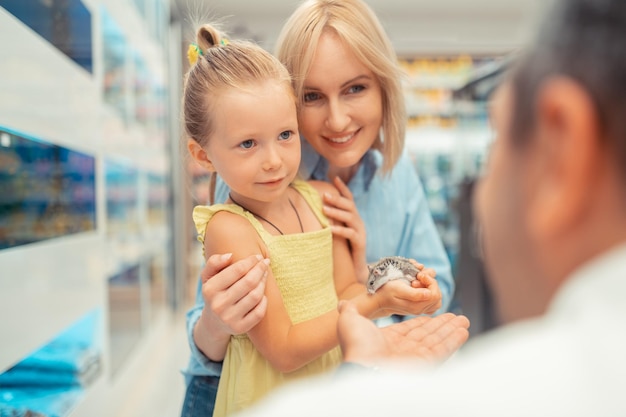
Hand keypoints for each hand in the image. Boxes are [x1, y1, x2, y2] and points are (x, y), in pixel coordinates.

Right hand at [200, 253, 268, 334]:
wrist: (213, 322)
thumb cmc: (215, 292)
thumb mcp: (208, 276)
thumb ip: (214, 262)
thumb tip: (230, 255)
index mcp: (210, 289)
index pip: (237, 270)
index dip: (251, 261)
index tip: (258, 257)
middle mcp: (218, 305)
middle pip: (249, 282)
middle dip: (260, 269)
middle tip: (265, 263)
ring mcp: (229, 318)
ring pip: (255, 296)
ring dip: (263, 283)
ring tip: (264, 275)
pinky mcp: (239, 328)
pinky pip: (259, 312)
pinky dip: (264, 301)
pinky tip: (263, 294)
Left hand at [323, 176, 367, 282]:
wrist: (356, 268)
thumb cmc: (344, 248)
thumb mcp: (339, 231)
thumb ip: (333, 220)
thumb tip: (317, 209)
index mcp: (353, 217)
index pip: (349, 199)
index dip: (343, 188)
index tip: (334, 178)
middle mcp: (358, 222)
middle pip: (349, 206)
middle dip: (337, 199)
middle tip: (324, 195)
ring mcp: (361, 231)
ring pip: (350, 217)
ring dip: (336, 212)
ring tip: (324, 209)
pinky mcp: (360, 242)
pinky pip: (350, 234)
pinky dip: (340, 230)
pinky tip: (330, 229)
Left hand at [338, 300, 469, 367]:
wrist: (364, 366)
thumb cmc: (356, 345)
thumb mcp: (349, 321)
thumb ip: (349, 311)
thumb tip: (342, 303)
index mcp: (388, 340)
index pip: (410, 330)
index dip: (423, 322)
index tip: (434, 314)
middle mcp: (403, 350)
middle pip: (427, 335)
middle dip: (442, 325)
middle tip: (455, 316)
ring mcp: (415, 357)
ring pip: (437, 340)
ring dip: (450, 330)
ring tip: (463, 320)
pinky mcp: (426, 363)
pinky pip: (443, 349)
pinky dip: (454, 340)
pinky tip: (463, 330)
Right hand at [373, 267, 441, 315]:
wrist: (379, 298)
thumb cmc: (387, 291)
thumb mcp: (398, 289)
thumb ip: (415, 294)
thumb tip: (430, 294)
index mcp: (416, 306)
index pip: (435, 294)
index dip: (430, 281)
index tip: (419, 275)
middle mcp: (420, 310)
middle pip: (437, 295)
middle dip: (430, 282)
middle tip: (417, 277)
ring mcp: (420, 309)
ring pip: (436, 298)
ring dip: (430, 286)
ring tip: (418, 281)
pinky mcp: (418, 306)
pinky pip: (432, 301)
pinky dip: (430, 292)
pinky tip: (420, 286)